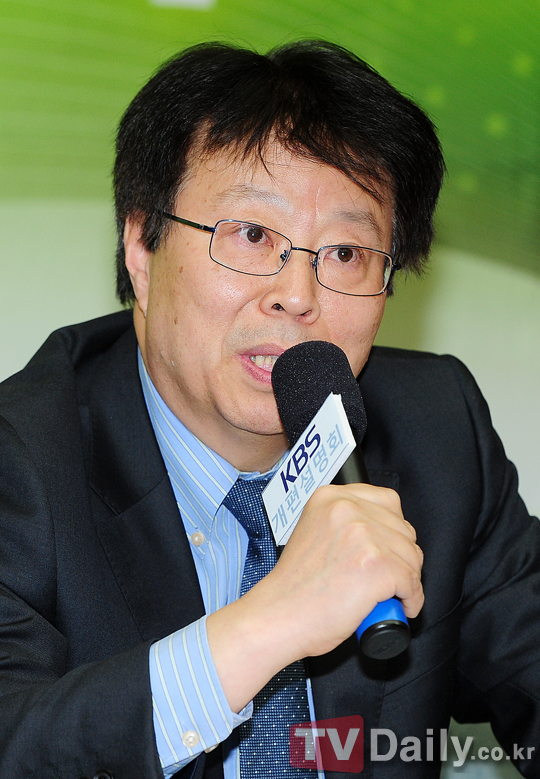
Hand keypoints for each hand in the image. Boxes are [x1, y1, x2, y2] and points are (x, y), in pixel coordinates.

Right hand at [207, 483, 422, 712]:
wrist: (278, 615)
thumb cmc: (294, 585)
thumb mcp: (313, 531)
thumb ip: (342, 524)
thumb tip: (380, 533)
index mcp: (330, 498)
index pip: (387, 501)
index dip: (392, 529)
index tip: (388, 547)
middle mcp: (347, 509)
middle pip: (403, 530)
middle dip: (402, 557)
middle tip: (389, 577)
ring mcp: (363, 536)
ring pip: (411, 556)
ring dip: (408, 580)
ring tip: (391, 595)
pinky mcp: (377, 565)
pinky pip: (412, 583)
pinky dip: (411, 599)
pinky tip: (399, 606)